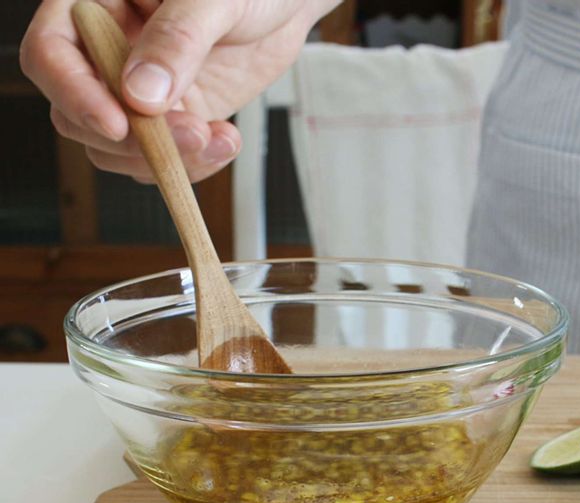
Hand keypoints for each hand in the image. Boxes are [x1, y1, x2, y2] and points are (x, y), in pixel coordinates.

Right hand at [20, 0, 338, 181]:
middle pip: (79, 116)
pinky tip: (225, 141)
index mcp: (96, 5)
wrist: (284, 6)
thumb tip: (140, 95)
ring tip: (217, 138)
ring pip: (120, 149)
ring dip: (168, 160)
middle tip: (191, 133)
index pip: (51, 56)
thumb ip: (177, 40)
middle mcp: (108, 53)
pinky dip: (194, 165)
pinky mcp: (172, 120)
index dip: (75, 95)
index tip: (118, 125)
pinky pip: (164, 160)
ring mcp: (138, 93)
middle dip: (134, 140)